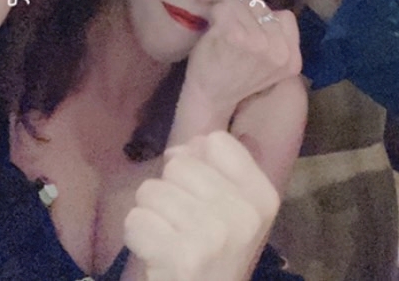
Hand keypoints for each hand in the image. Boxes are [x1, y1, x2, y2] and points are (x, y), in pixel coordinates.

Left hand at [124, 131, 280, 280]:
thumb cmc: (216, 257)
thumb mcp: (234, 212)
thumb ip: (215, 171)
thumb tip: (180, 148)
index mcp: (262, 196)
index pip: (217, 142)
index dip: (197, 160)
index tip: (196, 189)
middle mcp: (244, 213)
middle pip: (179, 164)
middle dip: (169, 190)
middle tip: (180, 223)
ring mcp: (214, 235)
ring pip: (151, 189)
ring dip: (150, 213)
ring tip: (166, 237)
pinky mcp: (183, 257)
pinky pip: (136, 219)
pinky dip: (137, 235)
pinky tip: (154, 253)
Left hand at [182, 0, 301, 119]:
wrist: (209, 100)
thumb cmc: (236, 79)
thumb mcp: (270, 64)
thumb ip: (277, 40)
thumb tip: (267, 10)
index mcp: (292, 59)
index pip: (286, 17)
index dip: (266, 21)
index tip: (251, 32)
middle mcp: (280, 51)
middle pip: (264, 8)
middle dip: (246, 15)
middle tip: (234, 34)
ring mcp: (259, 43)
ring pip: (245, 6)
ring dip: (230, 14)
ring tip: (224, 34)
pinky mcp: (235, 35)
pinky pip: (226, 9)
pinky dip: (216, 14)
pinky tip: (214, 30)